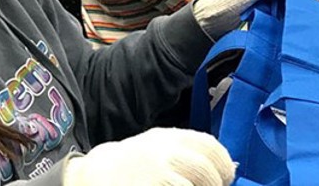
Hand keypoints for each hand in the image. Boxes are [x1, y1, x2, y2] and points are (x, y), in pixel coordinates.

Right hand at [64, 128, 235, 185]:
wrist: (88, 177)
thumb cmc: (131, 166)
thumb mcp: (159, 148)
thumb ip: (191, 154)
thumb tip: (230, 167)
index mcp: (168, 138)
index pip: (210, 147)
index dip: (223, 165)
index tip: (225, 178)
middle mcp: (163, 153)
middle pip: (207, 172)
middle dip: (214, 184)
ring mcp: (154, 174)